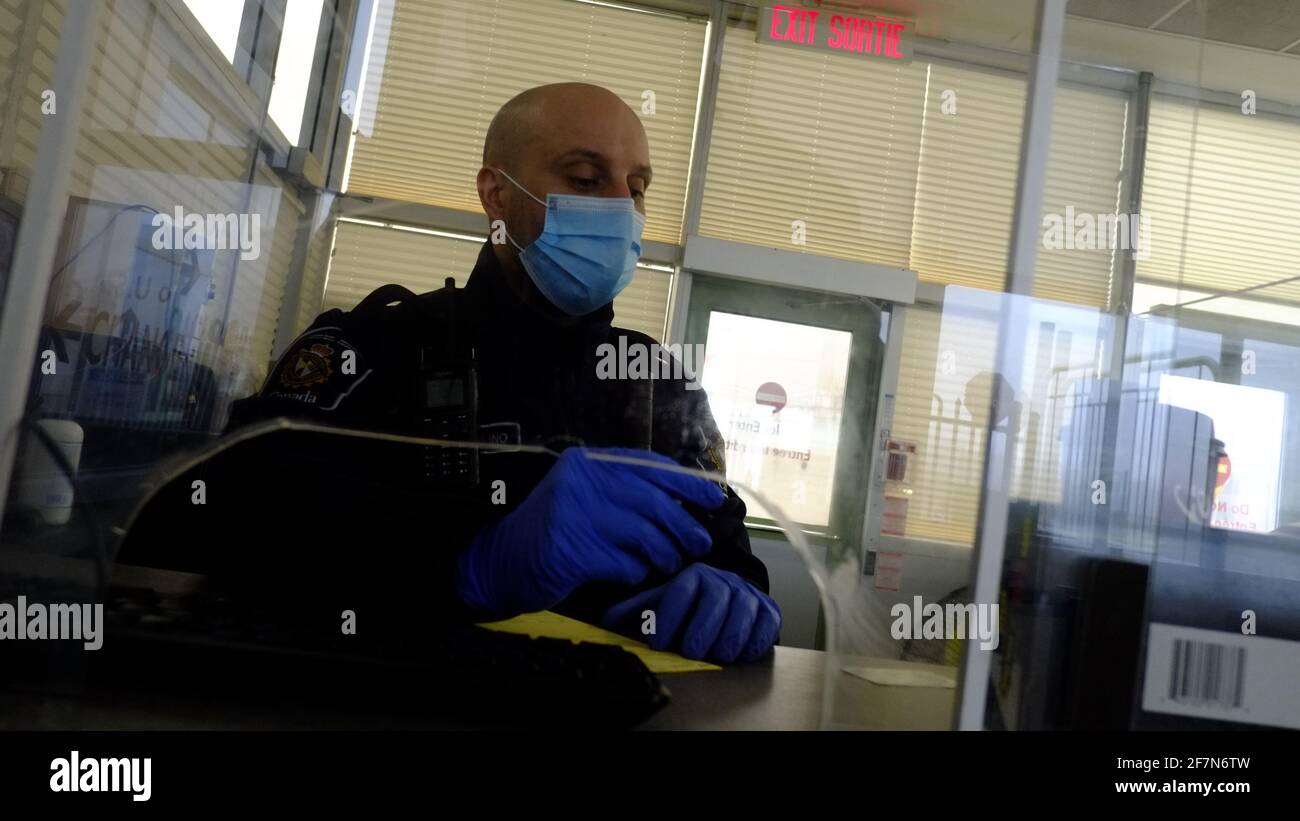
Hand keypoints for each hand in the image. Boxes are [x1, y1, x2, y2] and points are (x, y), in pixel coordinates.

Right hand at [456, 447, 724, 615]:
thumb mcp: (585, 496)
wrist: (500, 560)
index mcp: (588, 462)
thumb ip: (625, 490)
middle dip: (684, 527)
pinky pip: (624, 564)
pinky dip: (635, 572)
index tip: (714, 499)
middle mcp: (581, 481)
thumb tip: (687, 499)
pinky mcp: (571, 552)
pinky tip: (631, 573)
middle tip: (699, 544)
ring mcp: (574, 515)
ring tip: (668, 562)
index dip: (688, 483)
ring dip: (665, 554)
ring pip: (644, 535)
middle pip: (653, 502)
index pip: (650, 466)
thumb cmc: (554, 529)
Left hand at [601, 564, 780, 663]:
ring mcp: (748, 594)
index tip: (658, 642)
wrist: (730, 597)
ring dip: (729, 639)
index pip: (680, 592)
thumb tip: (606, 622)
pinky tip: (741, 652)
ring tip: (717, 656)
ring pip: (743, 613)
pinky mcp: (769, 610)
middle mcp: (723, 581)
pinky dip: (755, 640)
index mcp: (694, 576)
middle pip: (714, 602)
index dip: (668, 618)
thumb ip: (636, 611)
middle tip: (691, 652)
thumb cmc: (690, 604)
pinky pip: (766, 623)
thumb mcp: (661, 603)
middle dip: (701, 630)